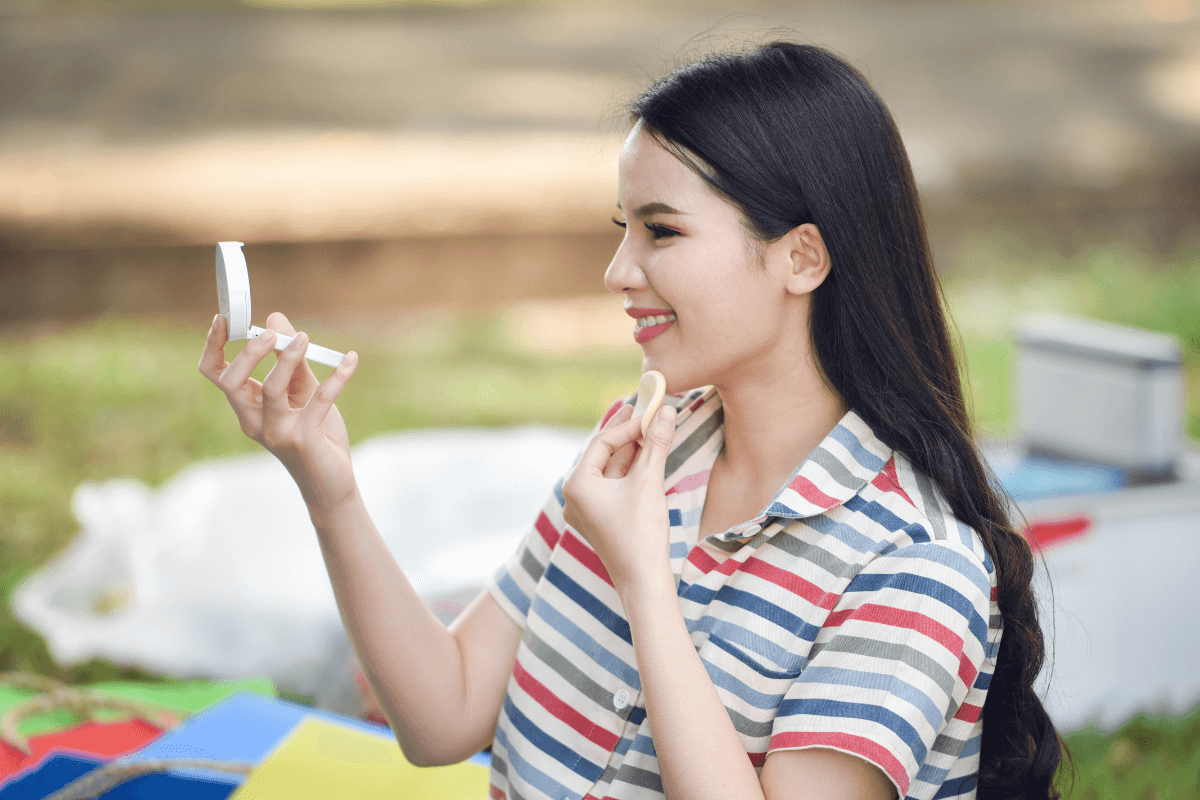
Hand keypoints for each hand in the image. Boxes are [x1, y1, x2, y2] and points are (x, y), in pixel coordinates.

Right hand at [199, 311, 360, 515]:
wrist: (332, 483)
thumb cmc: (315, 434)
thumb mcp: (303, 391)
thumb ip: (291, 359)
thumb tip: (276, 318)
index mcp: (248, 408)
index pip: (216, 375)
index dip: (213, 346)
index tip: (224, 318)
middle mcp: (255, 422)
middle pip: (231, 382)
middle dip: (248, 353)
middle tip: (272, 333)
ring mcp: (277, 433)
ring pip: (271, 390)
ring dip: (288, 359)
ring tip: (304, 338)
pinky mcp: (305, 441)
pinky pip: (320, 400)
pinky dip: (337, 377)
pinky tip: (351, 360)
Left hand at [561, 402, 676, 590]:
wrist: (643, 581)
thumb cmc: (642, 532)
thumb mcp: (649, 481)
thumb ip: (656, 443)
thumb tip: (666, 410)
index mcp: (576, 484)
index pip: (602, 443)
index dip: (628, 425)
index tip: (649, 411)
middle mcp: (574, 497)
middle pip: (601, 455)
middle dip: (624, 434)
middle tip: (641, 409)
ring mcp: (584, 511)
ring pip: (607, 472)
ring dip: (629, 453)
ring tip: (648, 431)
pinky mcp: (598, 521)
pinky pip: (610, 488)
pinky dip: (627, 473)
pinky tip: (645, 460)